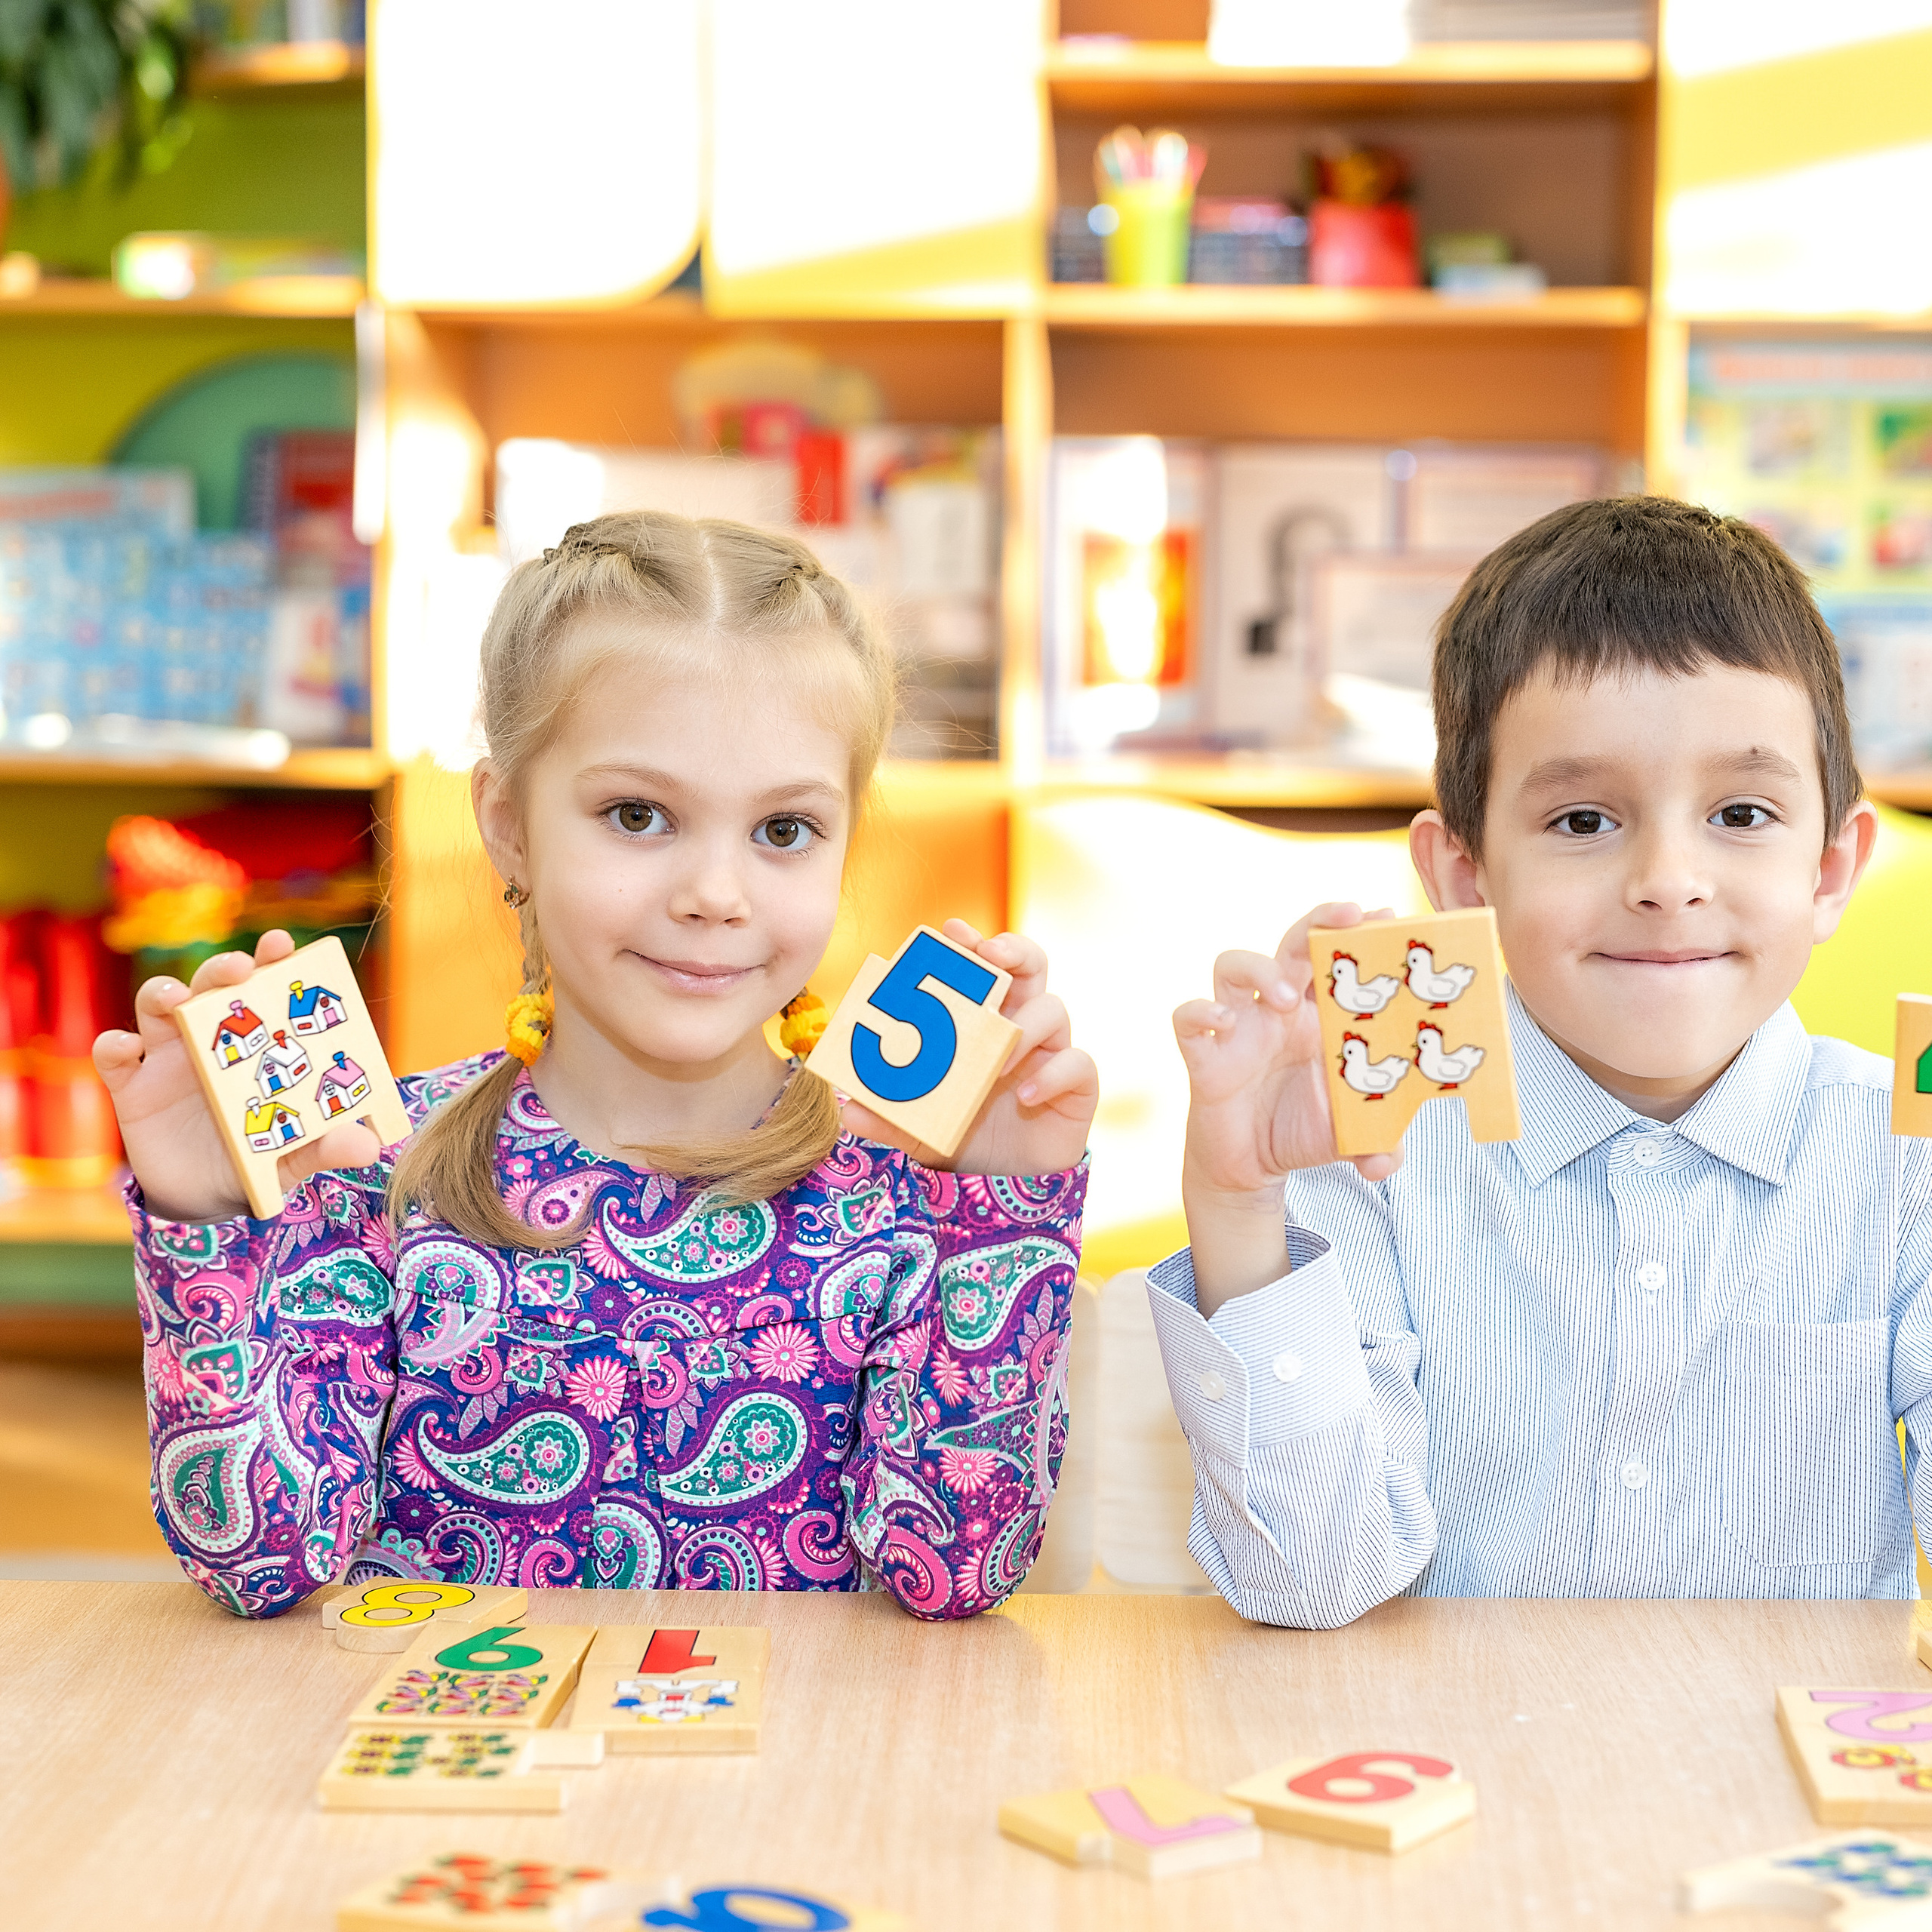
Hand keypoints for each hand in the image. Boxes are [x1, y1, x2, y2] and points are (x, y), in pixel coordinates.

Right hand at [92, 929, 383, 1223]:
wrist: (205, 1199)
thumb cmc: (256, 1159)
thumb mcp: (293, 1156)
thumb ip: (326, 1148)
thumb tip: (368, 1149)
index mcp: (257, 1044)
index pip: (265, 989)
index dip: (271, 960)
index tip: (281, 944)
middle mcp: (212, 1040)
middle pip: (212, 987)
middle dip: (222, 969)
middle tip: (238, 969)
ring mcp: (168, 1059)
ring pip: (158, 1006)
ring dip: (163, 993)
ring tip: (176, 1000)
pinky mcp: (132, 1087)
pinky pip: (113, 1055)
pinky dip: (114, 1046)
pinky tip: (126, 1048)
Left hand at [839, 920, 1096, 1176]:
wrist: (1005, 1188)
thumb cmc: (963, 1139)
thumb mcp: (917, 1128)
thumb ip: (887, 1117)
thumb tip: (847, 1107)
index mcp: (981, 1022)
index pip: (981, 969)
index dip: (971, 944)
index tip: (954, 930)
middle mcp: (1019, 1027)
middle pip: (1030, 966)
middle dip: (1014, 949)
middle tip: (991, 953)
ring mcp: (1051, 1053)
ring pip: (1054, 1011)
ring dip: (1025, 1026)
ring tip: (997, 1062)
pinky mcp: (1077, 1086)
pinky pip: (1077, 1064)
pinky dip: (1054, 1075)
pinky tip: (1026, 1096)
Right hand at [1176, 899, 1405, 1197]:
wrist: (1250, 1170)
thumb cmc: (1302, 1134)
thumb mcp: (1350, 1138)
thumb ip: (1378, 1144)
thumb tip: (1386, 1161)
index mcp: (1316, 1018)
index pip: (1332, 959)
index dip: (1353, 932)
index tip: (1382, 914)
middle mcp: (1275, 1012)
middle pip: (1289, 944)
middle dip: (1316, 923)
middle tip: (1347, 918)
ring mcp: (1237, 1029)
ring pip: (1231, 964)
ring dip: (1260, 968)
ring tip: (1284, 997)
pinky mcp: (1204, 1057)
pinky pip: (1188, 1019)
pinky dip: (1201, 1012)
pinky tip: (1223, 1024)